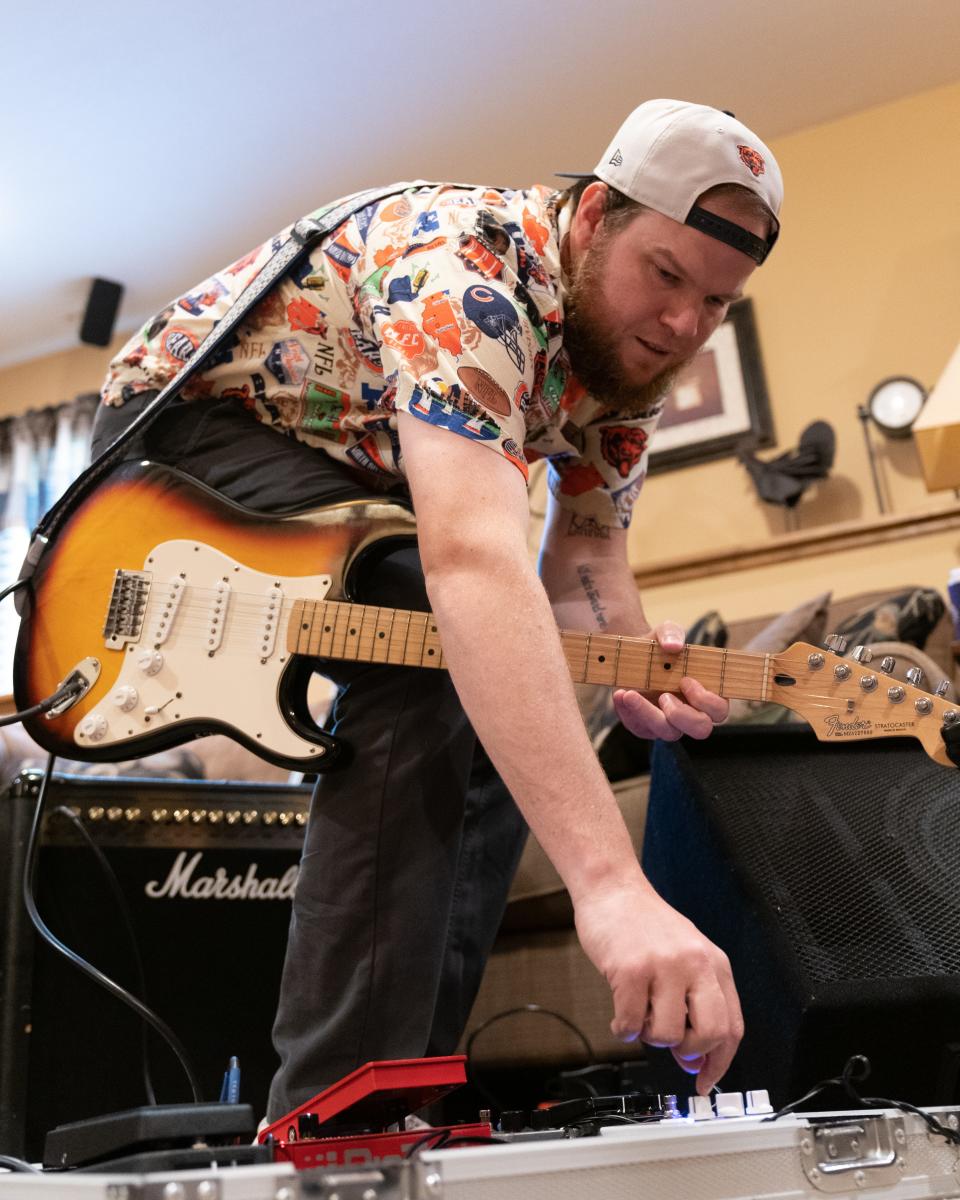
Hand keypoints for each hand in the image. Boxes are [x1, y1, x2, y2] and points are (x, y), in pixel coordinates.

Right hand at [574, 880, 742, 1093]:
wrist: (613, 889)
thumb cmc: (645, 925)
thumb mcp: (683, 959)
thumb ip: (693, 1005)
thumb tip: (691, 1061)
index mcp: (714, 964)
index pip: (732, 1027)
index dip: (720, 1063)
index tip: (704, 1081)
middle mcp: (695, 964)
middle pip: (711, 1034)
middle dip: (688, 1051)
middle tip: (669, 1041)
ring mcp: (664, 965)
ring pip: (666, 1035)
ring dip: (648, 1036)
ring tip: (638, 1014)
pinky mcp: (631, 970)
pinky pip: (631, 1024)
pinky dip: (623, 1029)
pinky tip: (619, 1014)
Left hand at [613, 620, 728, 740]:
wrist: (633, 654)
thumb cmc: (659, 645)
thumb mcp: (665, 631)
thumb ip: (672, 633)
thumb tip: (674, 645)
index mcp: (707, 694)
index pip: (719, 710)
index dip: (706, 700)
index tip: (685, 680)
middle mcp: (693, 713)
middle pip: (700, 730)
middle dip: (682, 715)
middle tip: (663, 695)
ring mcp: (670, 723)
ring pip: (669, 734)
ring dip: (648, 715)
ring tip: (630, 694)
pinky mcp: (647, 727)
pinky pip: (640, 729)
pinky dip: (628, 714)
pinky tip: (620, 694)